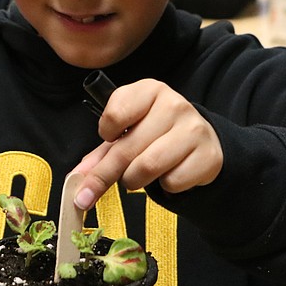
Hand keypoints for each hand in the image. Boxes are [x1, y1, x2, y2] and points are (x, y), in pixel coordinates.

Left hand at [71, 79, 222, 210]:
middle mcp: (174, 105)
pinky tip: (169, 174)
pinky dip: (164, 186)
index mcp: (150, 91)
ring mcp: (194, 130)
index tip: (109, 139)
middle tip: (87, 195)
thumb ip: (101, 154)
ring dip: (134, 181)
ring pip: (148, 168)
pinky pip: (173, 182)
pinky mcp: (208, 156)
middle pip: (127, 148)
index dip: (106, 132)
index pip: (116, 112)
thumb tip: (77, 180)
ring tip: (137, 176)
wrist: (201, 142)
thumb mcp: (128, 133)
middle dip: (104, 175)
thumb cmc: (157, 134)